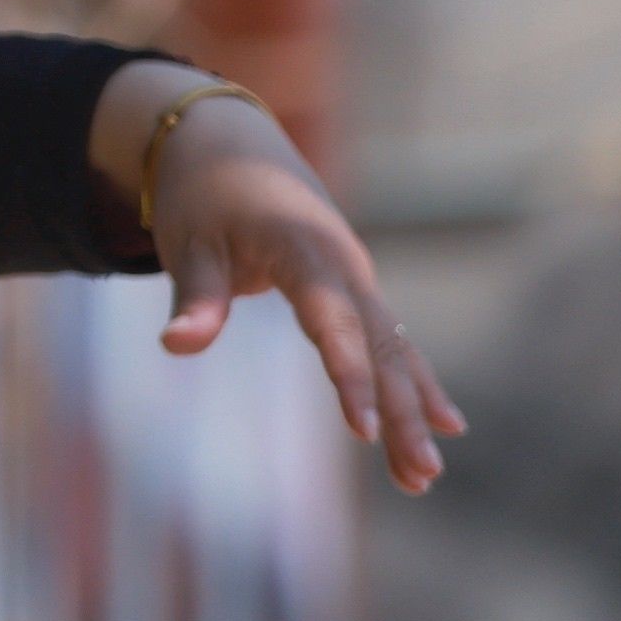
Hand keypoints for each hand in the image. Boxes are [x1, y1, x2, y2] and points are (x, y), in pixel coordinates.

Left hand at [98, 69, 461, 494]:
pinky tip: (446, 426)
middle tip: (421, 476)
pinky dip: (418, 387)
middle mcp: (348, 270)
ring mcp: (361, 282)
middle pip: (384, 352)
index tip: (364, 432)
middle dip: (404, 416)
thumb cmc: (204, 194)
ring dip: (414, 415)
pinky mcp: (360, 293)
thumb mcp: (188, 241)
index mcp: (307, 253)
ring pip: (397, 355)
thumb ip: (195, 298)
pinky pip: (395, 345)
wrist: (235, 143)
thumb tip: (174, 346)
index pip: (336, 325)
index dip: (352, 378)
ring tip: (425, 477)